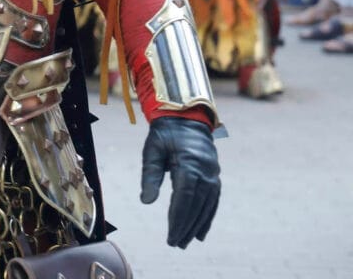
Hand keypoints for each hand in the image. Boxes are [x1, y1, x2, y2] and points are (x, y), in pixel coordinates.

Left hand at [140, 116, 220, 248]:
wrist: (186, 117)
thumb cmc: (164, 134)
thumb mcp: (152, 150)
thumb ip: (150, 175)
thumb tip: (146, 202)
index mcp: (189, 164)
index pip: (184, 198)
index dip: (178, 218)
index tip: (170, 235)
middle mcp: (205, 171)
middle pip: (196, 205)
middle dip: (186, 226)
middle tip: (175, 244)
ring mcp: (213, 174)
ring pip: (207, 206)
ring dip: (197, 225)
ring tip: (186, 242)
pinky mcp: (215, 176)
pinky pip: (213, 201)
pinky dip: (207, 217)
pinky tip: (200, 231)